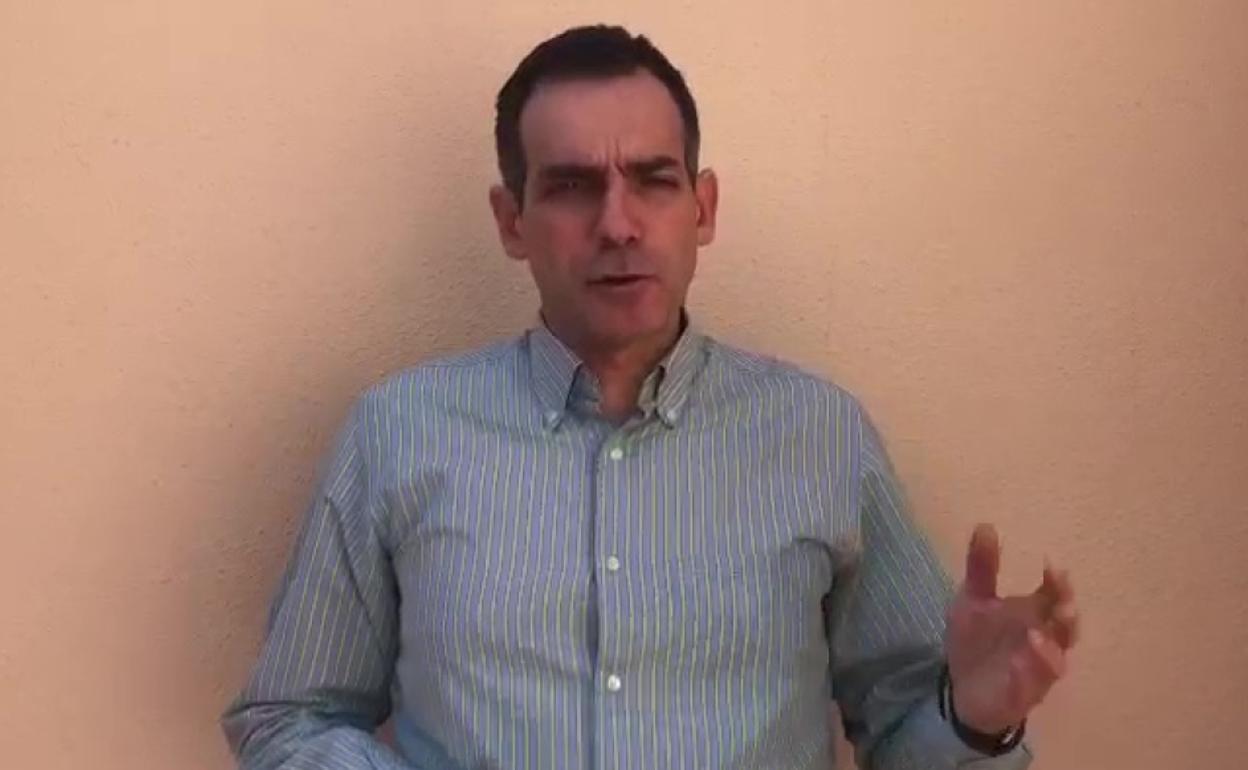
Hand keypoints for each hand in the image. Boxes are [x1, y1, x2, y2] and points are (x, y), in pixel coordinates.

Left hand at [945, 523, 1079, 733]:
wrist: (964, 689)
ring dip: (1049, 648)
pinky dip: (1027, 673)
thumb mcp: (973, 599)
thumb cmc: (977, 640)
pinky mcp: (1023, 693)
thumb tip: (985, 525)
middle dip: (1066, 613)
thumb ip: (982, 566)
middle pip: (1065, 625)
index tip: (1051, 566)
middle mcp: (1043, 639)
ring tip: (1035, 634)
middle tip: (1060, 601)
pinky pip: (1030, 685)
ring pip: (1055, 659)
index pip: (1054, 594)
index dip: (1058, 582)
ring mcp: (1036, 668)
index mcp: (1033, 613)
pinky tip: (1016, 662)